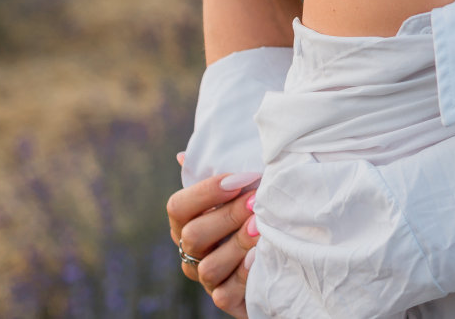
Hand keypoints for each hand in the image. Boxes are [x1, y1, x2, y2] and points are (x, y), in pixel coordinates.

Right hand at [169, 156, 260, 316]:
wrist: (276, 251)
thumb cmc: (251, 209)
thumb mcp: (236, 189)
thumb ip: (218, 172)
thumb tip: (183, 155)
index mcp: (186, 221)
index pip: (178, 207)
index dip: (207, 192)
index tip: (240, 179)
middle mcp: (190, 251)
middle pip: (193, 236)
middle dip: (227, 216)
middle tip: (256, 201)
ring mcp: (205, 278)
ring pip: (208, 267)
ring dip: (237, 245)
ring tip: (261, 228)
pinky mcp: (225, 299)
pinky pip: (225, 294)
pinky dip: (242, 275)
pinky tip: (259, 256)